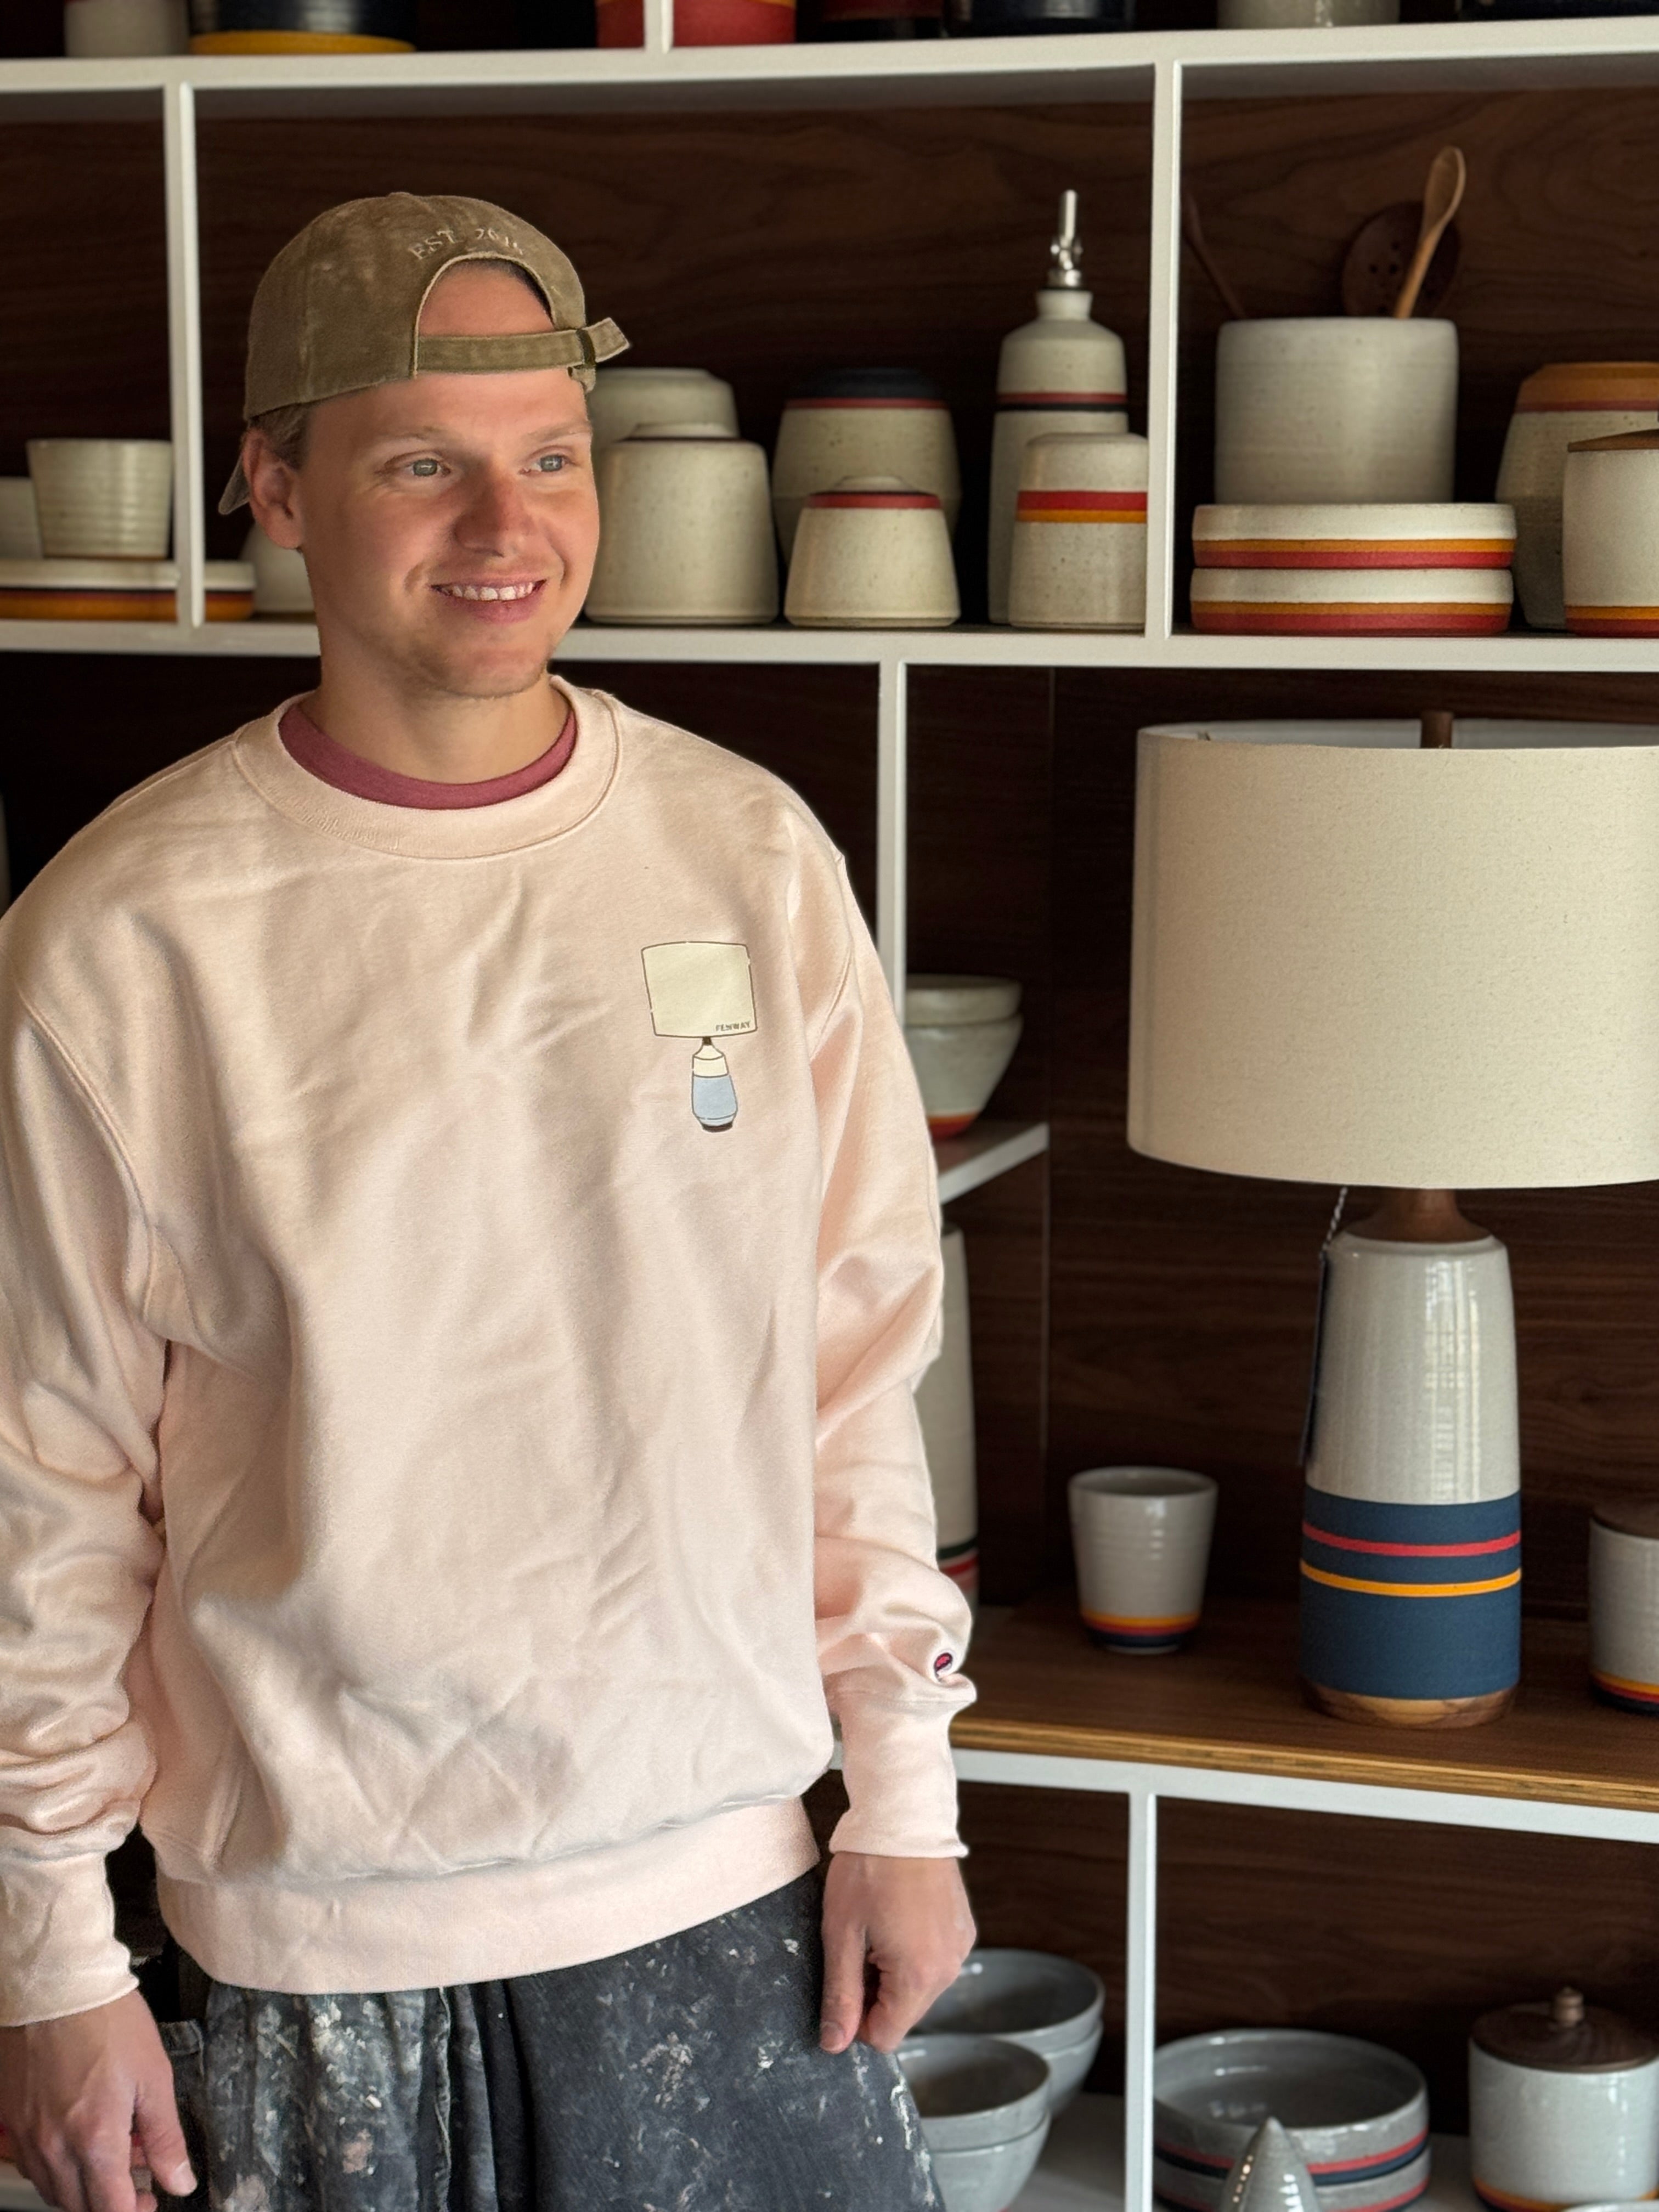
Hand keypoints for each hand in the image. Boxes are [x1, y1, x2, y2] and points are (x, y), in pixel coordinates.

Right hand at [0, 1991, 195, 2211]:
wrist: (56, 1984)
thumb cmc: (106, 2021)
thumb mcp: (154, 2076)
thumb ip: (165, 2137)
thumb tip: (179, 2179)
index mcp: (93, 2140)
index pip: (110, 2210)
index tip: (150, 2201)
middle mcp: (53, 2148)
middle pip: (79, 2205)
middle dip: (111, 2201)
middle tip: (138, 2176)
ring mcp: (26, 2137)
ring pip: (54, 2188)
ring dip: (84, 2184)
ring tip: (114, 2150)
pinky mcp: (11, 2120)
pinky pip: (32, 2163)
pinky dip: (58, 2164)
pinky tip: (79, 2137)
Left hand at [819, 1852, 975, 2055]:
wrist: (904, 1815)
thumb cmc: (869, 1868)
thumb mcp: (841, 1933)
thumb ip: (840, 1994)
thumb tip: (834, 2043)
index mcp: (918, 1976)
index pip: (885, 2036)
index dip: (856, 2018)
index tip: (844, 1981)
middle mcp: (949, 1968)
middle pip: (903, 2012)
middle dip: (874, 1991)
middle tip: (857, 1944)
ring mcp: (960, 1947)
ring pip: (919, 1987)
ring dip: (893, 1971)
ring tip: (878, 1925)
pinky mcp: (963, 1929)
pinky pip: (934, 1961)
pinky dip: (913, 1951)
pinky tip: (898, 1917)